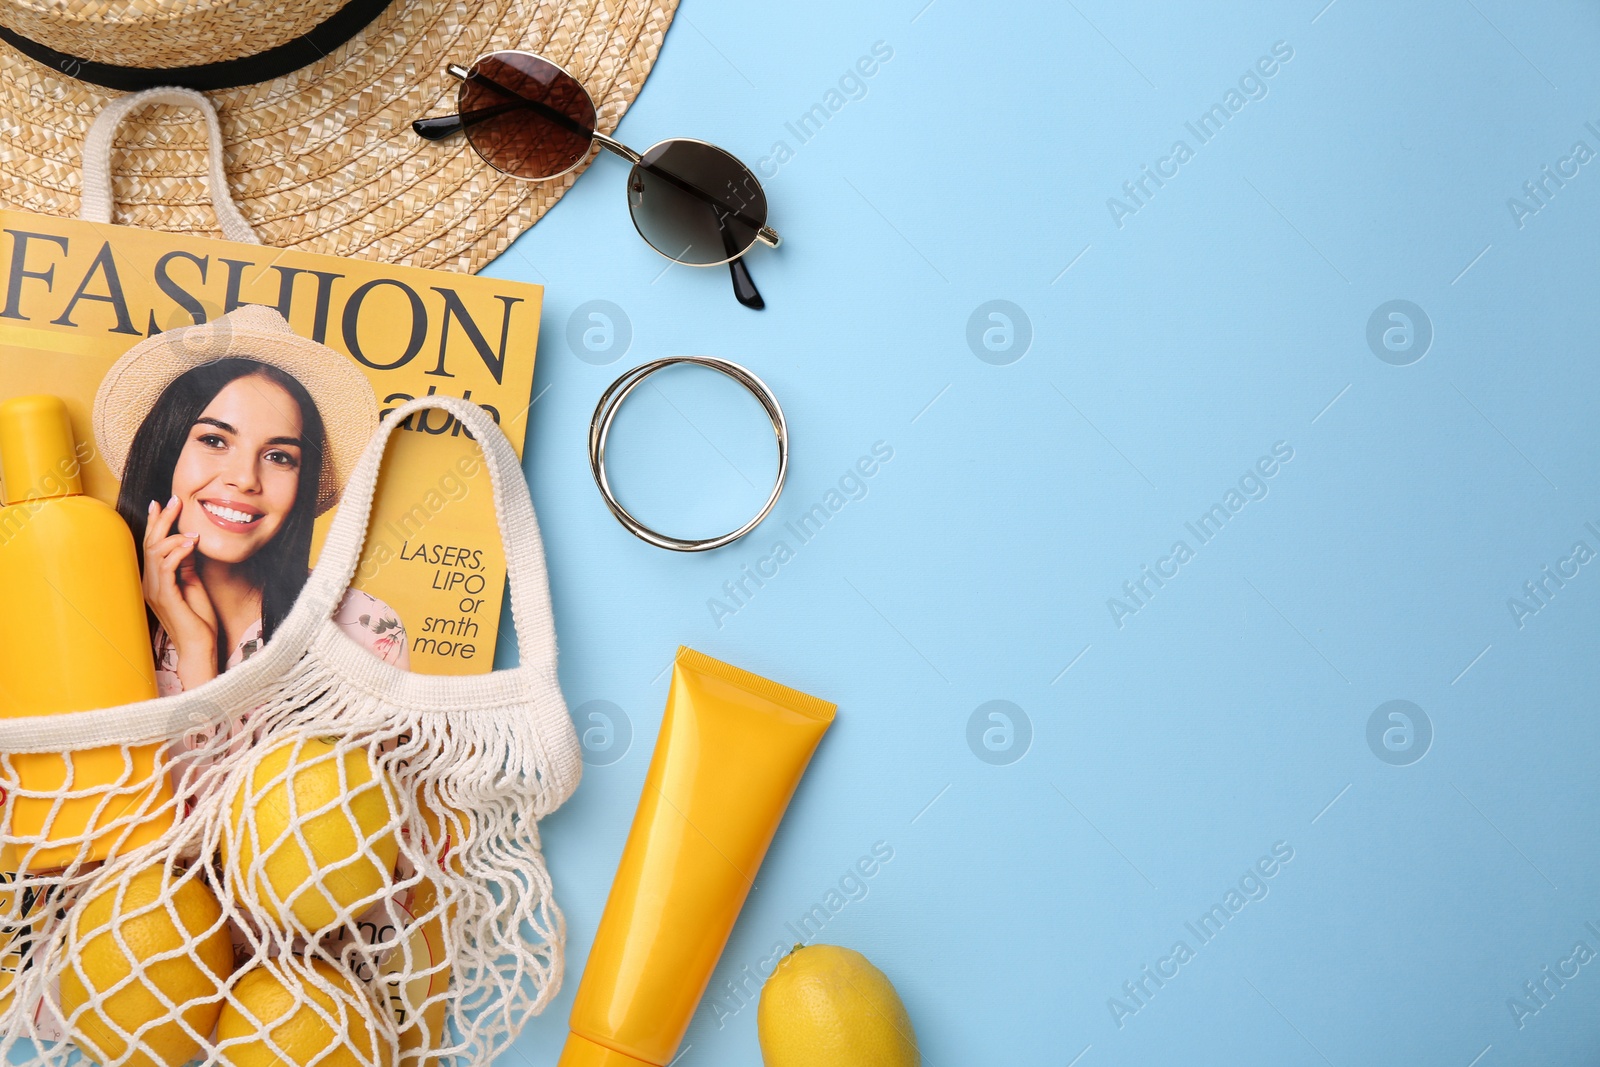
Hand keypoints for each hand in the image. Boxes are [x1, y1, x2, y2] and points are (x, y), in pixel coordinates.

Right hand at [142, 496, 219, 691]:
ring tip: (191, 527)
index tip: (162, 503)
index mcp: (155, 580)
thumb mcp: (193, 584)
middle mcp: (150, 584)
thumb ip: (186, 565)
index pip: (152, 545)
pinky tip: (191, 543)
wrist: (200, 646)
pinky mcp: (166, 598)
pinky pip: (167, 568)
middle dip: (162, 520)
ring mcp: (155, 591)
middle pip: (150, 543)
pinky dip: (178, 552)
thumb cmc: (199, 618)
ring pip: (156, 553)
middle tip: (174, 500)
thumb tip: (188, 542)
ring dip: (173, 535)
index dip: (156, 523)